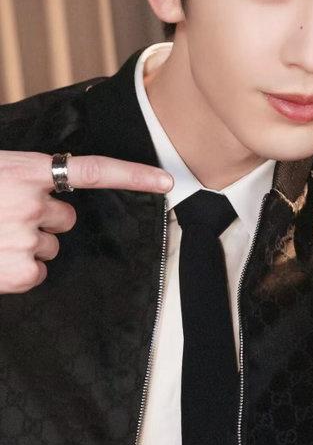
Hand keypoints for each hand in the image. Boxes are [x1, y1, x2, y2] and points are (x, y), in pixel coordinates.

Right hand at [0, 152, 172, 293]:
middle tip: (5, 218)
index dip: (133, 176)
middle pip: (67, 219)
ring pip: (50, 247)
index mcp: (27, 171)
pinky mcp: (20, 270)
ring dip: (26, 245)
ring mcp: (27, 238)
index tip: (166, 182)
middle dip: (44, 222)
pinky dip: (18, 271)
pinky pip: (37, 273)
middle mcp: (33, 203)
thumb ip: (28, 179)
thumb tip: (50, 195)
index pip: (94, 170)